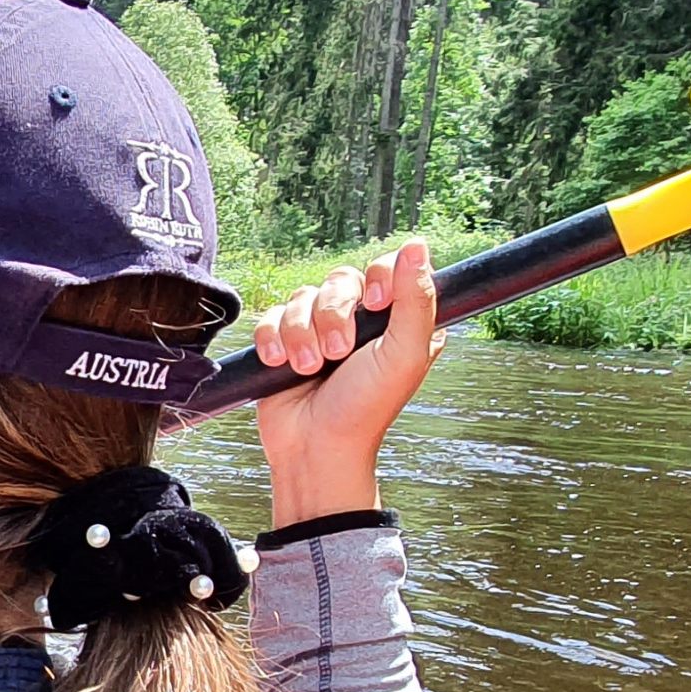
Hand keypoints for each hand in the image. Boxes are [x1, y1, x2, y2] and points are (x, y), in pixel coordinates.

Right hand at [250, 238, 444, 527]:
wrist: (315, 447)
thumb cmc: (365, 409)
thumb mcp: (403, 353)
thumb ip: (416, 299)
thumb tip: (418, 244)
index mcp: (397, 320)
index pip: (387, 267)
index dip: (378, 278)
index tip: (376, 305)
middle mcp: (360, 321)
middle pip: (340, 279)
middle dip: (333, 316)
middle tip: (337, 353)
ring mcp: (320, 330)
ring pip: (302, 296)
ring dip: (301, 333)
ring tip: (308, 368)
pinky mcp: (285, 342)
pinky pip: (271, 315)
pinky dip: (273, 339)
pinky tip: (281, 364)